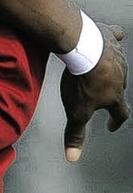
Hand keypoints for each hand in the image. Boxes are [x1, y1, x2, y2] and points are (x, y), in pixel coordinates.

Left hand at [61, 23, 129, 161]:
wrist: (83, 49)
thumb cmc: (82, 82)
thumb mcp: (76, 112)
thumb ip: (75, 134)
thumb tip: (72, 158)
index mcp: (115, 96)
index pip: (120, 113)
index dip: (116, 121)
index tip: (111, 125)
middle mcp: (121, 77)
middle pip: (119, 87)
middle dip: (111, 91)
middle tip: (101, 93)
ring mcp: (117, 56)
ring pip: (117, 64)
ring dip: (111, 68)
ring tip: (101, 68)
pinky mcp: (110, 37)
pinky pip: (116, 36)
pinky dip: (115, 36)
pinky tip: (115, 34)